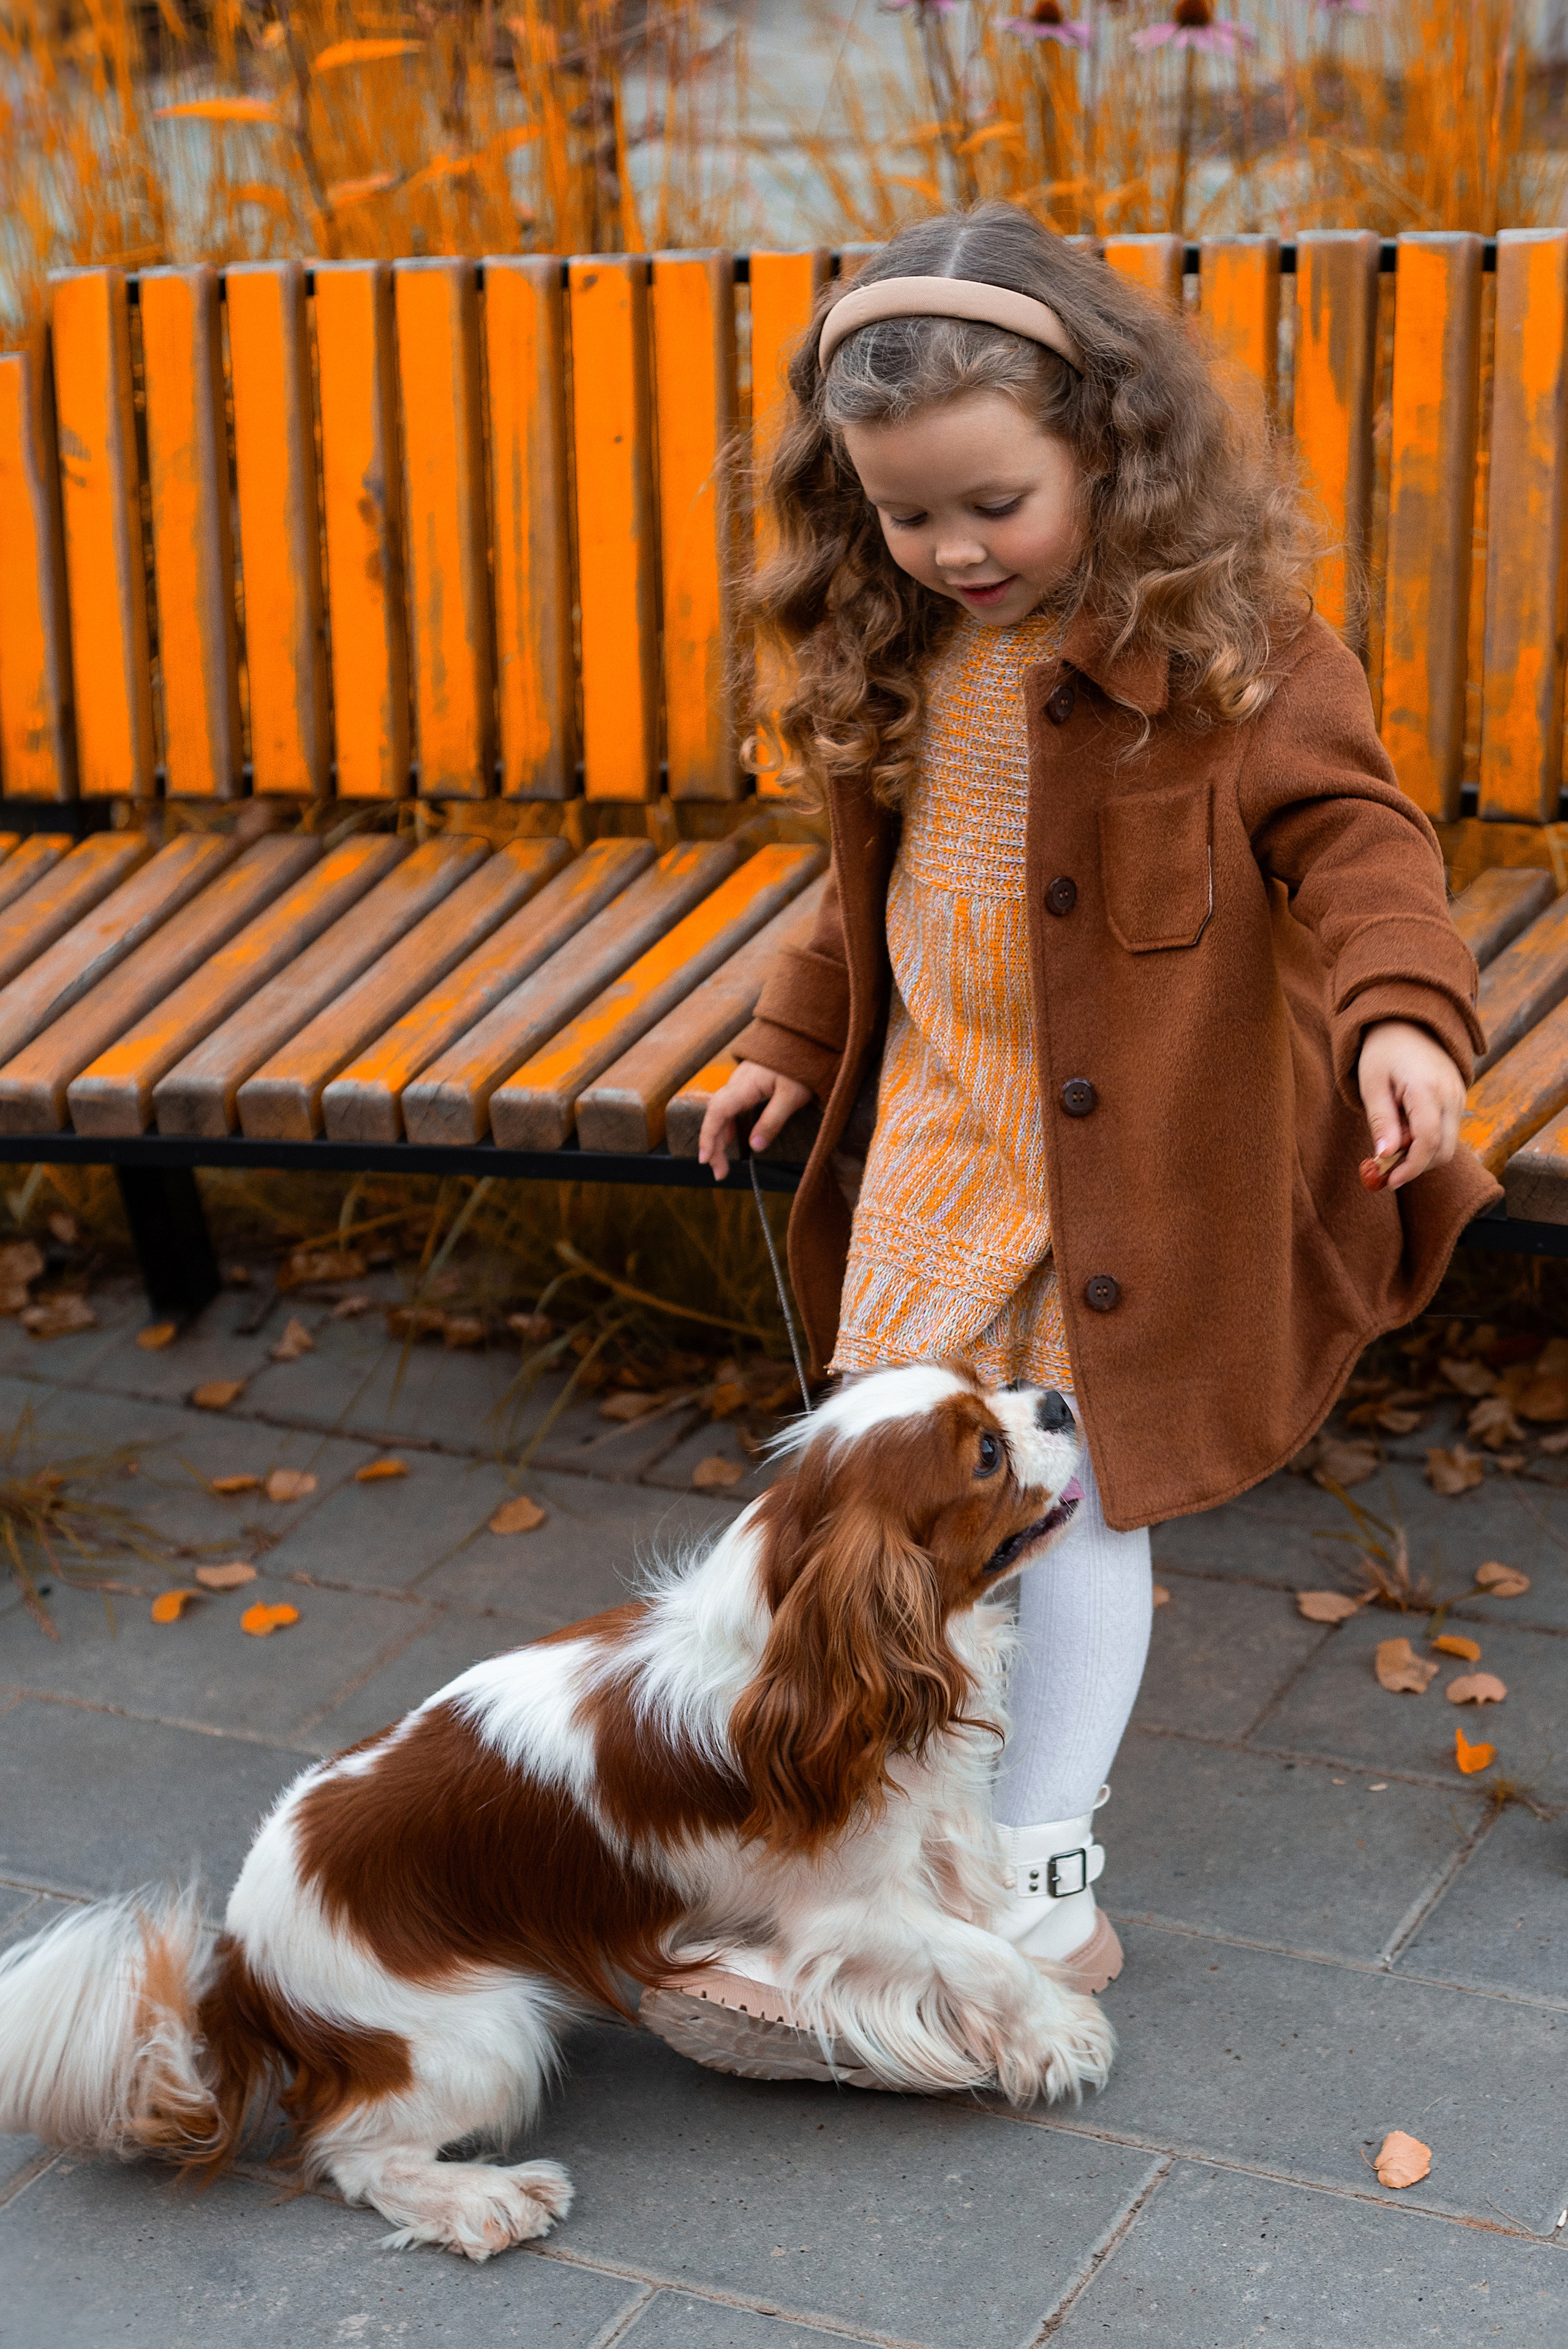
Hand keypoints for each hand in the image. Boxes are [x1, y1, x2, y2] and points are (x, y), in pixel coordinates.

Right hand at [698, 1061, 814, 1183]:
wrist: (806, 1039)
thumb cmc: (801, 1064)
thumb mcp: (791, 1096)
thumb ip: (772, 1121)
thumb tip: (755, 1146)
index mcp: (744, 1085)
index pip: (717, 1112)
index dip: (709, 1136)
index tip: (705, 1158)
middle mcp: (737, 1083)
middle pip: (716, 1115)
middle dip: (713, 1145)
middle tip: (719, 1172)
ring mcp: (741, 1083)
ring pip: (721, 1112)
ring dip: (719, 1137)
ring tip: (722, 1162)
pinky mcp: (747, 1084)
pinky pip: (730, 1107)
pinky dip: (727, 1126)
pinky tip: (730, 1139)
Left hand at [1356, 1019, 1465, 1191]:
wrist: (1407, 1022)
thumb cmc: (1382, 1052)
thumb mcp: (1372, 1085)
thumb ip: (1382, 1122)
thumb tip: (1385, 1157)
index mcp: (1427, 1090)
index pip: (1428, 1142)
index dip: (1410, 1168)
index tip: (1389, 1181)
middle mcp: (1451, 1095)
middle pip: (1443, 1150)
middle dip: (1416, 1165)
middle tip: (1386, 1164)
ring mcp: (1460, 1096)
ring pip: (1448, 1144)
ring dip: (1421, 1152)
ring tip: (1394, 1133)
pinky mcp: (1459, 1098)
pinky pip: (1448, 1130)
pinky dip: (1427, 1138)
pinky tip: (1406, 1124)